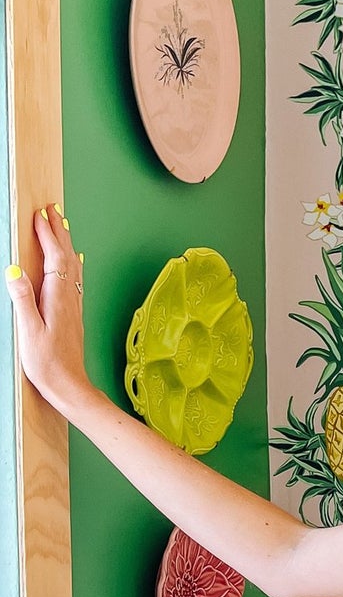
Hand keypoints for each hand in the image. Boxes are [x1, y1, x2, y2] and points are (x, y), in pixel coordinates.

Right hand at [5, 202, 90, 414]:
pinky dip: (72, 263)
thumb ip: (22, 299)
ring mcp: (73, 306)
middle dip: (59, 231)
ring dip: (66, 243)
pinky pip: (75, 279)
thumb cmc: (48, 364)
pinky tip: (75, 262)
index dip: (48, 235)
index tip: (40, 215)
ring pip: (73, 266)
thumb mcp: (28, 331)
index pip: (54, 258)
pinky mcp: (73, 314)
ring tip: (63, 225)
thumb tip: (14, 270)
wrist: (70, 386)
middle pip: (67, 257)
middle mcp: (70, 298)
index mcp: (58, 298)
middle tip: (54, 209)